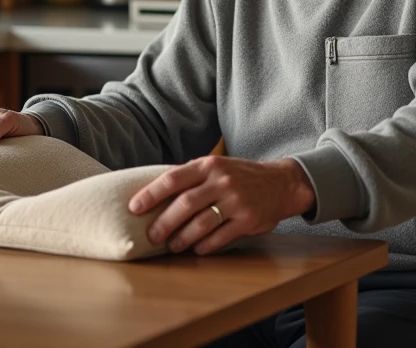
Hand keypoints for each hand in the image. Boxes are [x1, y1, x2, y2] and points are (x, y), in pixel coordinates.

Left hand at [127, 155, 315, 254]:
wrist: (280, 183)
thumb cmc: (239, 176)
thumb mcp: (216, 167)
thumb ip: (190, 177)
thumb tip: (152, 192)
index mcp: (208, 165)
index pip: (173, 178)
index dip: (151, 194)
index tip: (134, 207)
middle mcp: (222, 181)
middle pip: (185, 204)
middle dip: (164, 222)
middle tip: (152, 236)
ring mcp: (236, 200)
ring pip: (202, 223)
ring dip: (183, 238)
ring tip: (173, 246)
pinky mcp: (248, 219)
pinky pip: (221, 237)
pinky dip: (205, 246)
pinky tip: (196, 249)